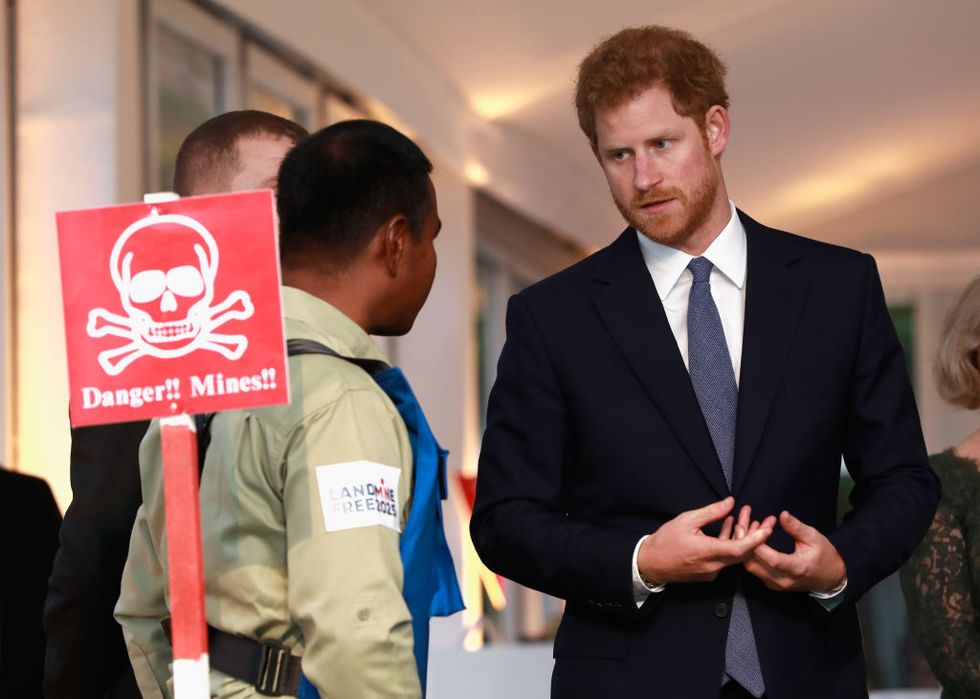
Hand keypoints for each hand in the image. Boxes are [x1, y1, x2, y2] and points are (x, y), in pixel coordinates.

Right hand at [637, 497, 773, 584]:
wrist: (651, 564)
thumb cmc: (665, 541)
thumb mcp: (686, 520)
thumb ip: (711, 512)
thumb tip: (730, 502)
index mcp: (707, 552)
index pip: (739, 548)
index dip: (756, 539)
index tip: (767, 529)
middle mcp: (713, 566)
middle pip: (742, 554)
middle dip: (756, 538)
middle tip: (767, 523)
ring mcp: (711, 572)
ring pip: (734, 557)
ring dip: (743, 540)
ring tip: (751, 521)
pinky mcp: (708, 573)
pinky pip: (725, 559)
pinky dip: (731, 545)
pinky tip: (730, 529)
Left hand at [742, 510, 845, 592]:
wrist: (830, 578)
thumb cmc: (824, 556)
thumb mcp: (814, 538)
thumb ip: (796, 527)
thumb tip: (783, 515)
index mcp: (797, 568)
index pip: (772, 559)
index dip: (760, 543)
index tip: (754, 526)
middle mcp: (783, 580)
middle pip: (755, 564)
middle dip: (746, 543)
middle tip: (743, 523)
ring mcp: (776, 584)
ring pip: (751, 567)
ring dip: (746, 548)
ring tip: (746, 528)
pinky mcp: (771, 584)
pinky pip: (755, 570)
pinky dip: (750, 554)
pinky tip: (751, 539)